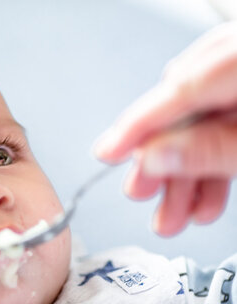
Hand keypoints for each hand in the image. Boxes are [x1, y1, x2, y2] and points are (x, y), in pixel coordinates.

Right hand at [94, 21, 236, 235]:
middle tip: (140, 193)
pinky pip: (223, 129)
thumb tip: (156, 158)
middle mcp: (235, 64)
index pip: (174, 94)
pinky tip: (204, 199)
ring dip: (186, 176)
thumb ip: (211, 149)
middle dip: (161, 165)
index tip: (105, 153)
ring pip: (202, 130)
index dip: (135, 128)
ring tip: (175, 216)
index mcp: (236, 62)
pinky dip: (213, 165)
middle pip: (184, 116)